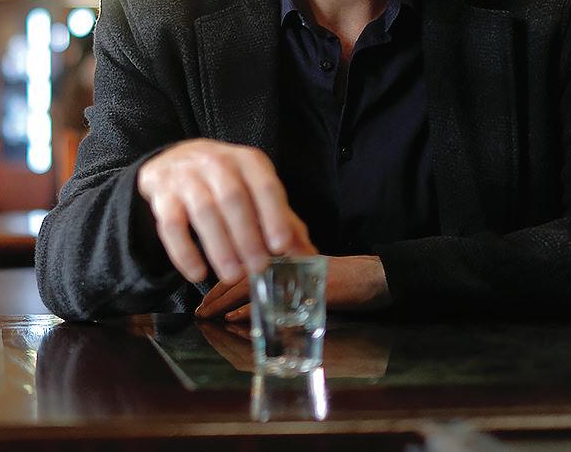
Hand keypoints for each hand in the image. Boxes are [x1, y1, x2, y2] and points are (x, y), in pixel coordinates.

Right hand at [137, 139, 314, 283]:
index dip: (274, 216)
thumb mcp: (256, 191)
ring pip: (203, 212)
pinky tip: (197, 273)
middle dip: (247, 237)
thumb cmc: (225, 181)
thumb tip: (307, 256)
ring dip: (219, 247)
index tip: (281, 247)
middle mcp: (216, 162)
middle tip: (257, 269)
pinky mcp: (162, 194)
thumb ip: (282, 221)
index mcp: (247, 161)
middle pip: (233, 199)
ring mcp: (185, 176)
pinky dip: (184, 252)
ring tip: (231, 276)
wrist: (174, 160)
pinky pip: (171, 225)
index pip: (265, 186)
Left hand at [195, 255, 391, 320]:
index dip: (219, 283)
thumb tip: (239, 307)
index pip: (239, 263)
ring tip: (209, 316)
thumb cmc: (337, 280)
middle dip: (215, 295)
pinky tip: (235, 318)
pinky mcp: (304, 286)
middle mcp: (282, 257)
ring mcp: (292, 271)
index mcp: (278, 253)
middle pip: (238, 273)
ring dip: (225, 302)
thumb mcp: (300, 279)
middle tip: (199, 313)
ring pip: (249, 284)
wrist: (371, 278)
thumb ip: (273, 286)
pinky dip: (251, 309)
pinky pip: (271, 298)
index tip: (203, 300)